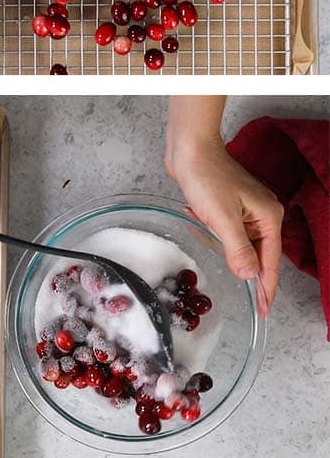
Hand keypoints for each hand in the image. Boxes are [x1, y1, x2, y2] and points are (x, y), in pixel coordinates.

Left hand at [166, 137, 283, 316]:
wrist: (188, 147)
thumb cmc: (207, 177)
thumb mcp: (222, 219)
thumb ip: (237, 249)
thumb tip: (250, 276)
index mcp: (268, 218)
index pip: (269, 262)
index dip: (265, 288)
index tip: (263, 310)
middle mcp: (261, 215)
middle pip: (253, 253)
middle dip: (236, 261)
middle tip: (230, 284)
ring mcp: (244, 209)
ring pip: (234, 241)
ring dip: (215, 238)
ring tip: (201, 223)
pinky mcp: (226, 205)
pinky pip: (220, 228)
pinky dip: (207, 227)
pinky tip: (193, 215)